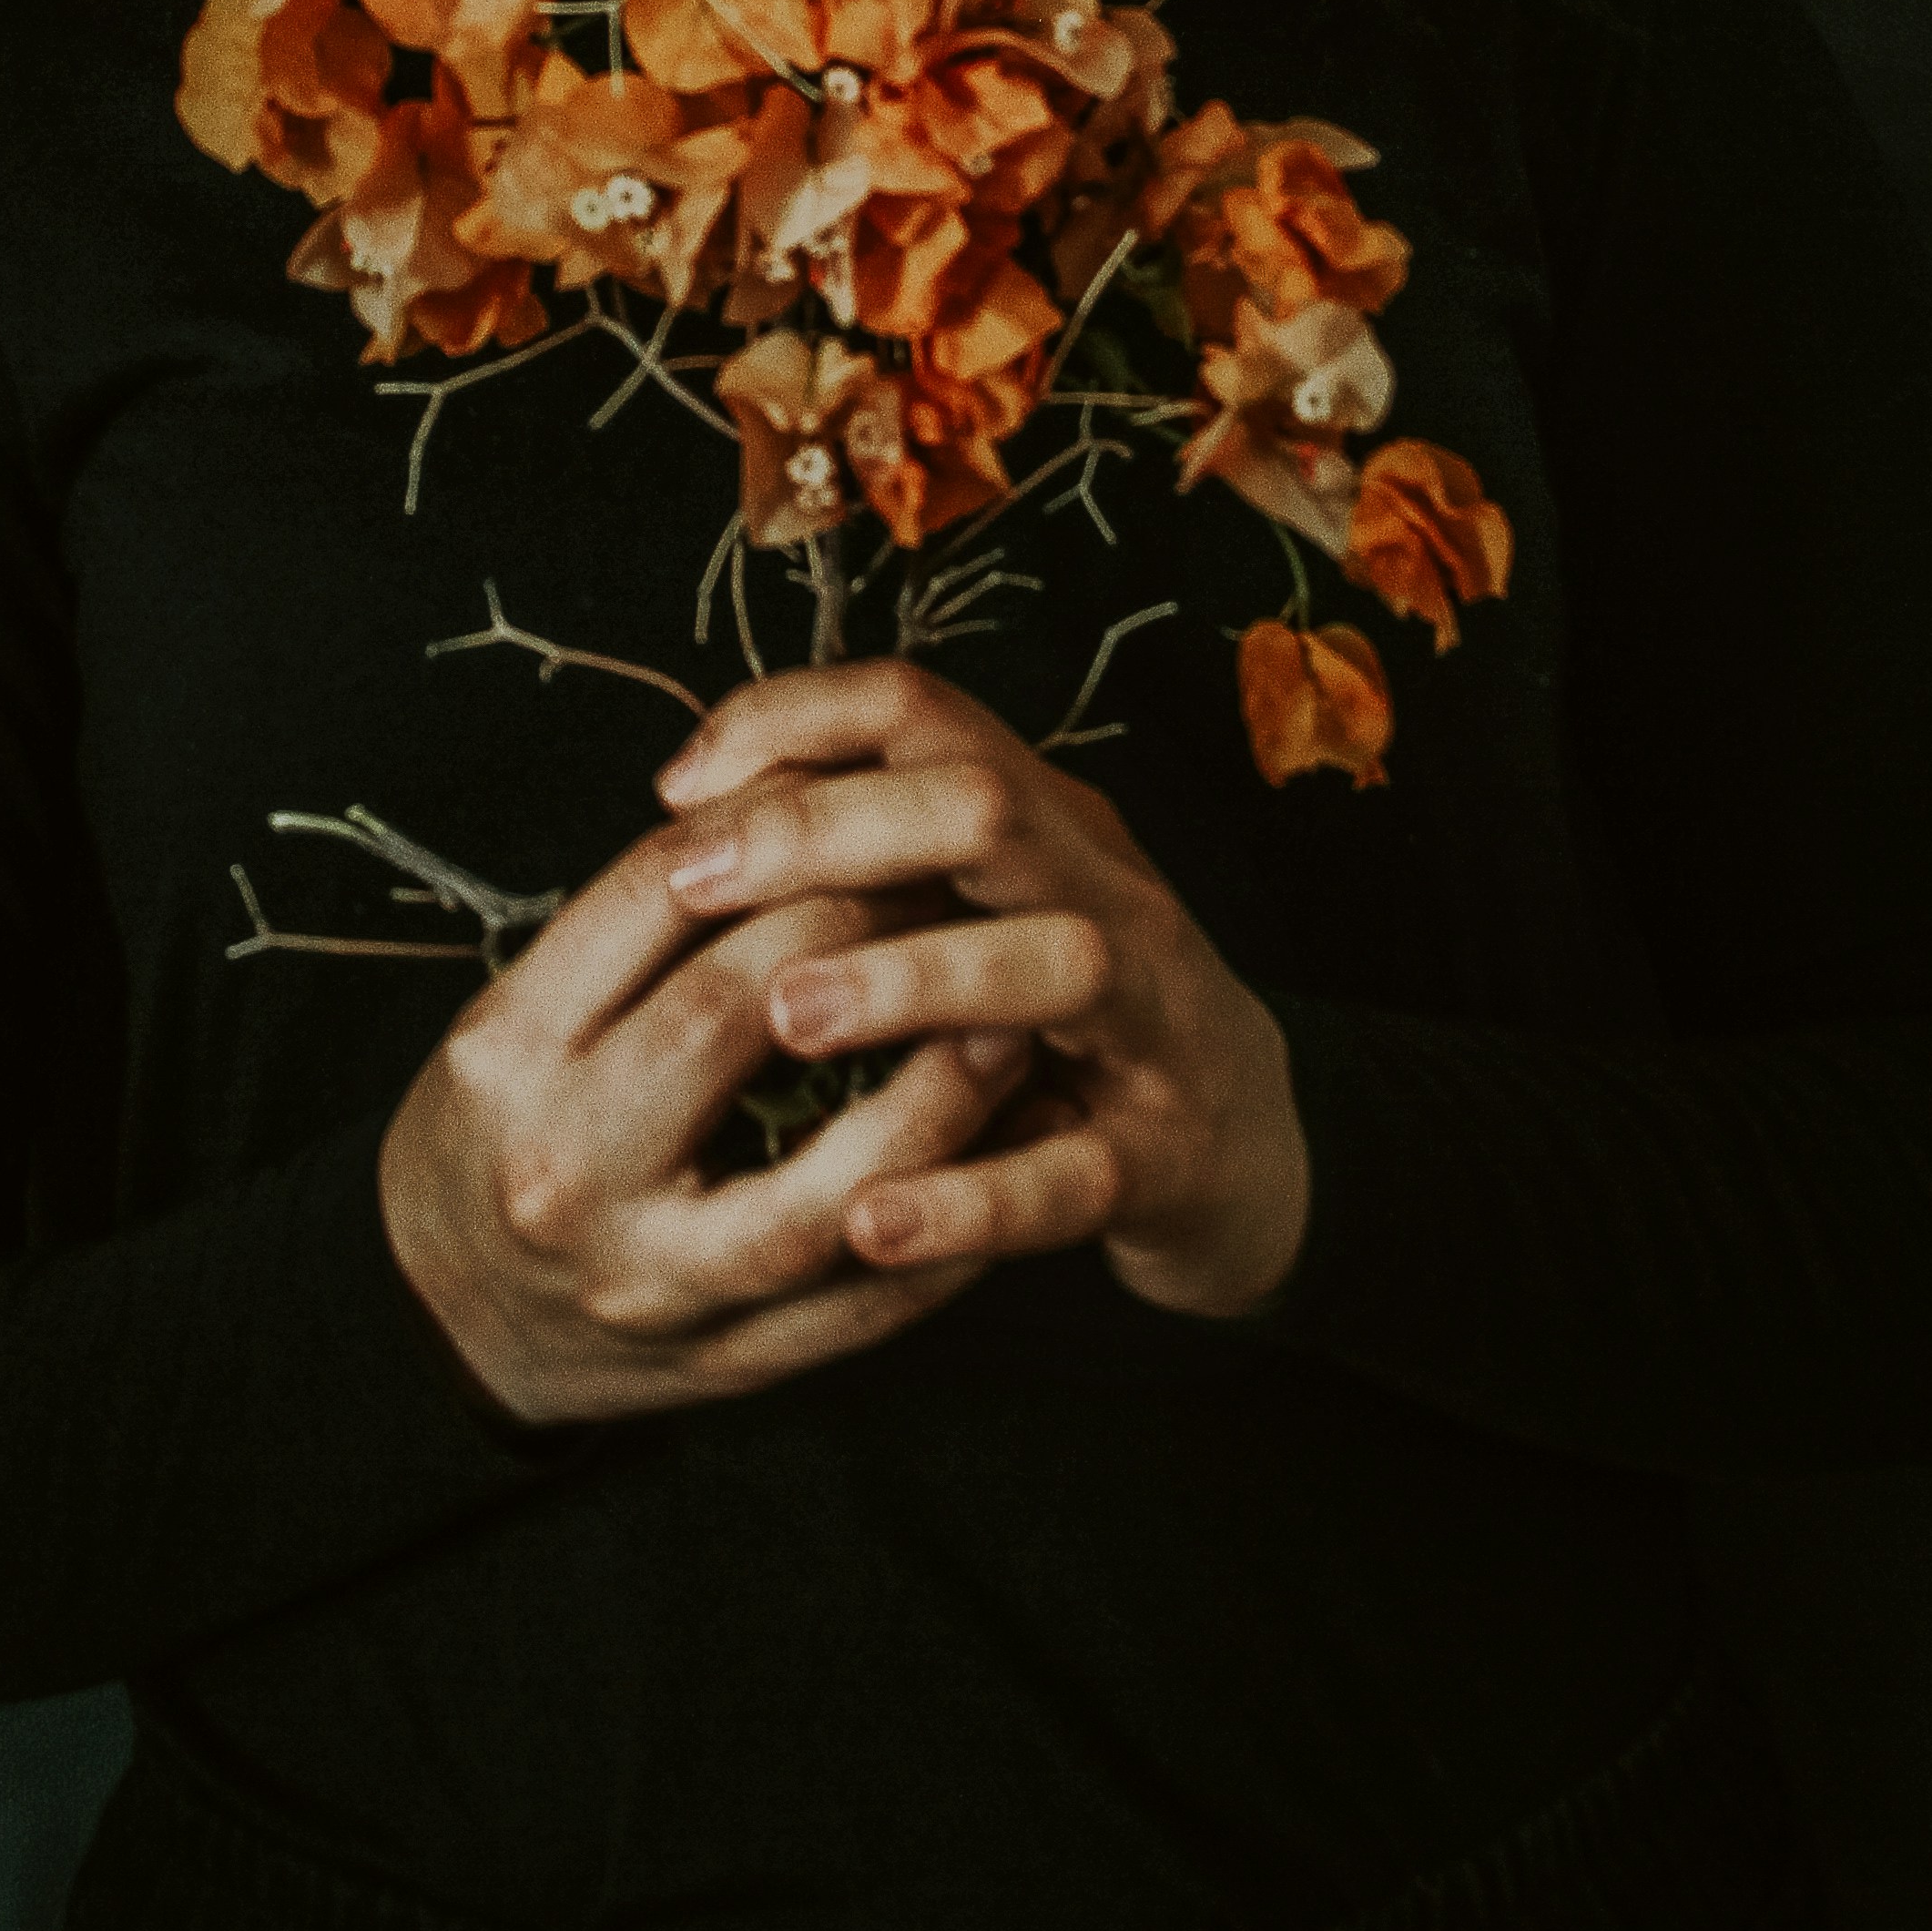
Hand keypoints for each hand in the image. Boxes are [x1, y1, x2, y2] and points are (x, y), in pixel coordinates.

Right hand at [377, 810, 1035, 1430]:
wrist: (443, 1318)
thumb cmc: (509, 1126)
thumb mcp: (523, 1008)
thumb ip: (639, 924)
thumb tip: (801, 795)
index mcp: (508, 1050)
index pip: (649, 901)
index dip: (775, 829)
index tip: (863, 786)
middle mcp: (565, 1165)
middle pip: (727, 1016)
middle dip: (856, 929)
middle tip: (953, 872)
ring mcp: (646, 1281)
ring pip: (811, 1196)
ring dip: (931, 1102)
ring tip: (1009, 1020)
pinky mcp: (722, 1364)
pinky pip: (861, 1310)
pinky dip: (953, 1236)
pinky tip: (1017, 1161)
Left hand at [652, 661, 1311, 1319]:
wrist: (1254, 1158)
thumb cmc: (1066, 1022)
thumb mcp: (986, 908)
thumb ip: (875, 855)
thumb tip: (690, 811)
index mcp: (1045, 822)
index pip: (921, 710)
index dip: (795, 719)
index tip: (676, 787)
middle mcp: (1106, 895)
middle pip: (986, 806)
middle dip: (829, 829)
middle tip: (693, 882)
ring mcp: (1149, 1024)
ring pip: (1056, 963)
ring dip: (912, 979)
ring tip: (789, 1015)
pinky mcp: (1164, 1162)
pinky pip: (1076, 1175)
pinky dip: (973, 1198)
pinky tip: (871, 1220)